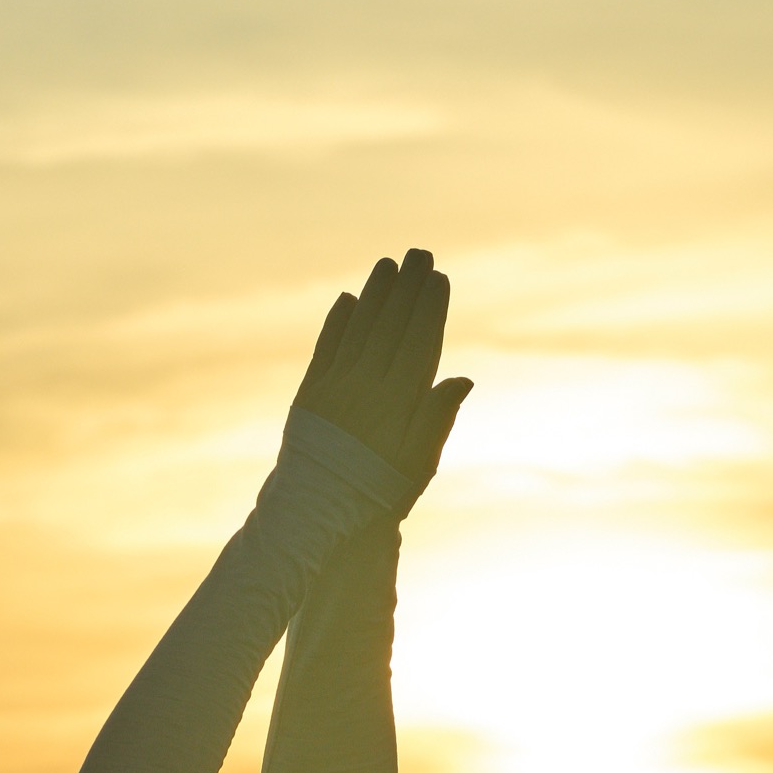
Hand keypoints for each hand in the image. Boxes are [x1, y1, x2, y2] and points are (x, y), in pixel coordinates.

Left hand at [291, 249, 472, 499]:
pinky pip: (326, 348)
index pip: (418, 342)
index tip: (438, 279)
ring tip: (387, 265)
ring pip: (359, 329)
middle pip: (390, 326)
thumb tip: (463, 378)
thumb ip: (437, 416)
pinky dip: (338, 323)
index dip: (429, 308)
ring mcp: (335, 387)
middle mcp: (366, 386)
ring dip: (374, 294)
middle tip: (418, 255)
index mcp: (398, 400)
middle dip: (406, 288)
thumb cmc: (379, 492)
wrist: (318, 517)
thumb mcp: (419, 461)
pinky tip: (348, 300)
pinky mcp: (309, 395)